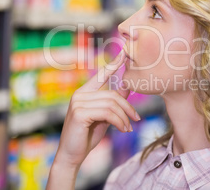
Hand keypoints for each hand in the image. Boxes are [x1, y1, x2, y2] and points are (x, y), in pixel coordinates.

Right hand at [53, 49, 140, 168]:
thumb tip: (128, 88)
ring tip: (128, 128)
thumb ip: (113, 102)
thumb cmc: (87, 135)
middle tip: (136, 119)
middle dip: (128, 107)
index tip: (125, 54)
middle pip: (113, 94)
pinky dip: (119, 122)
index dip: (114, 64)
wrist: (72, 155)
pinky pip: (108, 113)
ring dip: (124, 117)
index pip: (101, 74)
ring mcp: (78, 103)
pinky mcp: (80, 113)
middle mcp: (79, 94)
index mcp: (84, 92)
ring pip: (112, 104)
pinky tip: (123, 129)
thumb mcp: (104, 116)